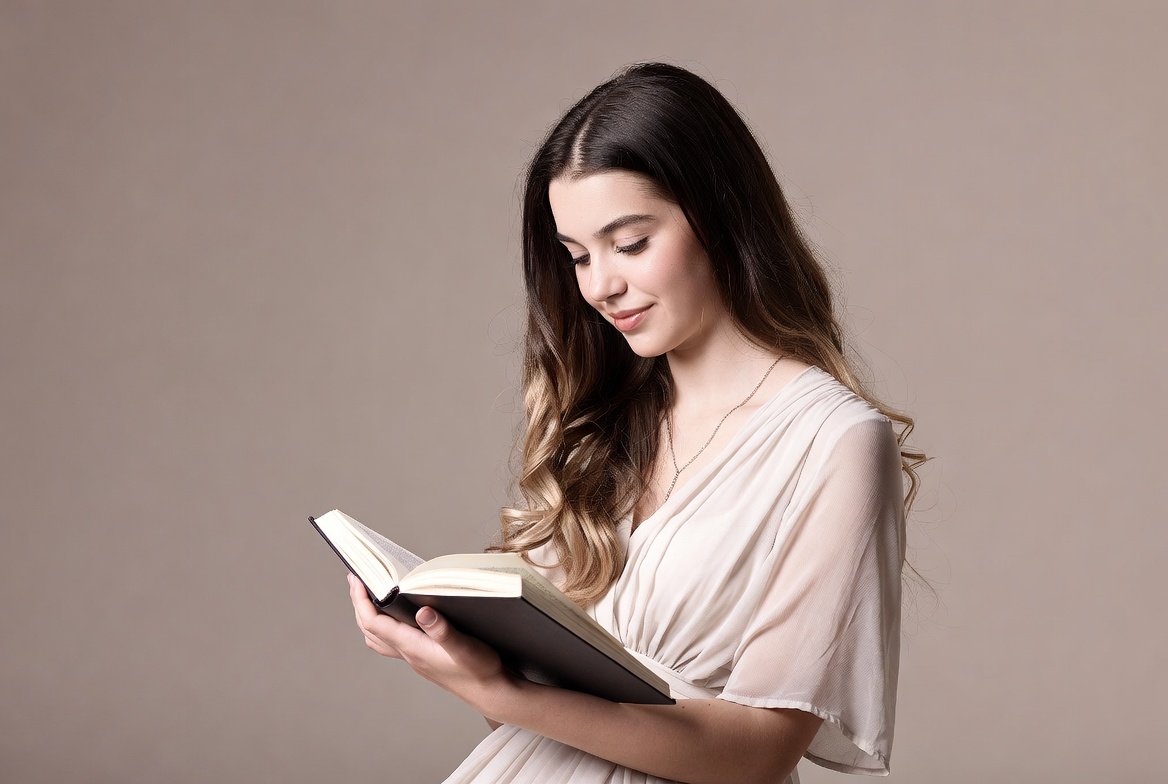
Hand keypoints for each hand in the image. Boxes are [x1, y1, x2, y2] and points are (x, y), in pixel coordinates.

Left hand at [347, 574, 516, 715]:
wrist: (491, 692)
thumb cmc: (479, 670)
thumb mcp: (464, 646)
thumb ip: (442, 630)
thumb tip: (423, 612)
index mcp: (413, 647)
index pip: (375, 623)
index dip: (361, 601)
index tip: (356, 580)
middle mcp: (409, 653)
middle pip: (370, 630)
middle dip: (358, 605)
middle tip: (355, 582)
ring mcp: (414, 657)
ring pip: (378, 638)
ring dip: (368, 618)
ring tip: (368, 598)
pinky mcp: (423, 658)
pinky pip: (392, 642)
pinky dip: (384, 628)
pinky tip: (396, 619)